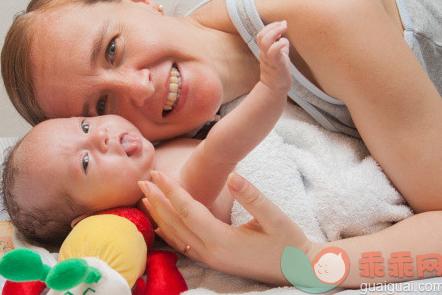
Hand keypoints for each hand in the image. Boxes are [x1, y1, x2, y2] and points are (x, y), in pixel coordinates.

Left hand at [138, 171, 312, 285]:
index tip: (157, 173)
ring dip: (158, 215)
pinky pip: (182, 245)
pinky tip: (160, 224)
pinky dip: (168, 232)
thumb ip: (253, 197)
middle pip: (175, 222)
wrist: (299, 269)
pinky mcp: (213, 260)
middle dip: (157, 200)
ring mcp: (210, 258)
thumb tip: (231, 176)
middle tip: (141, 181)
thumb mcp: (276, 217)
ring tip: (145, 198)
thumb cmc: (289, 242)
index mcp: (222, 240)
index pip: (188, 210)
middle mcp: (211, 251)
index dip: (170, 190)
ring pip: (175, 235)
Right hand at [256, 21, 291, 92]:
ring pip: (265, 42)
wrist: (275, 88)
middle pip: (261, 36)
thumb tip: (284, 38)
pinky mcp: (275, 65)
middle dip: (273, 27)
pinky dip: (279, 44)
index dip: (270, 26)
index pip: (261, 34)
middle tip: (284, 24)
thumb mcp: (280, 56)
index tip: (281, 24)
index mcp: (264, 50)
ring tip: (284, 29)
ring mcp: (269, 59)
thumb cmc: (278, 72)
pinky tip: (284, 43)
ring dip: (275, 32)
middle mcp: (264, 54)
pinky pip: (273, 52)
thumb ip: (281, 47)